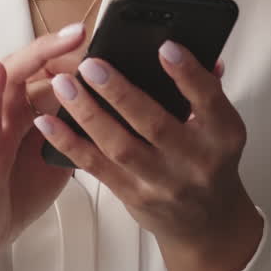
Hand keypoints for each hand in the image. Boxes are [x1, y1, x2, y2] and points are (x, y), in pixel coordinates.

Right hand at [0, 25, 85, 270]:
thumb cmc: (12, 195)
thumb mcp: (54, 159)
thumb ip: (74, 134)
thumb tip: (110, 116)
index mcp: (26, 112)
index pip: (49, 73)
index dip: (73, 57)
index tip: (102, 43)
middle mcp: (6, 111)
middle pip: (31, 67)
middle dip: (57, 47)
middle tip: (84, 31)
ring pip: (9, 79)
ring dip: (34, 56)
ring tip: (60, 39)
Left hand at [36, 44, 262, 270]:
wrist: (206, 224)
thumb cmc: (211, 163)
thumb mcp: (221, 126)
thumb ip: (205, 88)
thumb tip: (184, 46)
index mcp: (222, 135)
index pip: (208, 100)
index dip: (188, 74)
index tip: (164, 47)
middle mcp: (194, 161)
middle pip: (154, 124)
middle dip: (120, 92)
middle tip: (91, 65)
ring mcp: (161, 182)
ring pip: (120, 146)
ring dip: (88, 114)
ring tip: (65, 86)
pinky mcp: (133, 196)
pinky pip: (96, 167)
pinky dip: (70, 143)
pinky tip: (49, 122)